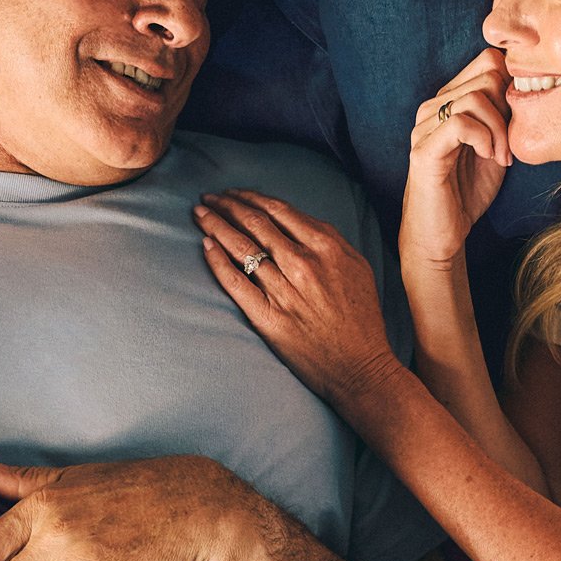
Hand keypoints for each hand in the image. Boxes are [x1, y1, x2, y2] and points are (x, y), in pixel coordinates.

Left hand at [196, 189, 398, 408]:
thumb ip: (329, 241)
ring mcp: (283, 290)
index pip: (278, 210)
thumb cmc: (361, 319)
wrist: (360, 367)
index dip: (250, 197)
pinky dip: (217, 261)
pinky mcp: (268, 317)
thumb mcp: (357, 267)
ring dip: (215, 225)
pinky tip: (205, 246)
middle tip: (209, 198)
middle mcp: (303, 263)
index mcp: (326, 247)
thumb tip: (296, 222)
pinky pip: (236, 282)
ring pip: (241, 247)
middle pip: (254, 223)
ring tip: (200, 213)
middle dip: (226, 205)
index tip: (234, 194)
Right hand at [401, 49, 509, 273]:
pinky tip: (489, 157)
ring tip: (501, 157)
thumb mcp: (496, 145)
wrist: (443, 234)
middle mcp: (433, 106)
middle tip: (510, 147)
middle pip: (486, 75)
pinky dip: (484, 138)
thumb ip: (505, 116)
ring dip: (499, 129)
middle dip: (509, 110)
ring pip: (475, 97)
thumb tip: (528, 87)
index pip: (487, 61)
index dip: (513, 85)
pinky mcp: (423, 149)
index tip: (518, 122)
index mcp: (450, 100)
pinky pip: (460, 123)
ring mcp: (424, 126)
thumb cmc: (468, 192)